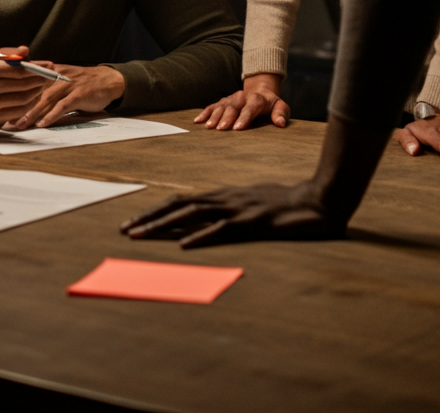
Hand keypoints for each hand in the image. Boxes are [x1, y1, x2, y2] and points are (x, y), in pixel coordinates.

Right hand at [0, 46, 45, 121]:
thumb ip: (5, 53)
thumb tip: (26, 50)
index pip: (15, 70)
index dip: (36, 67)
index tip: (49, 64)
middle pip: (21, 84)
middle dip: (40, 79)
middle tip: (51, 74)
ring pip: (22, 98)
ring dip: (37, 91)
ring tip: (43, 83)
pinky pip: (18, 111)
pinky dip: (30, 103)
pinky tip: (34, 96)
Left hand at [2, 63, 124, 128]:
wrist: (107, 80)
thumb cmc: (81, 83)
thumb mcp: (60, 81)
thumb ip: (43, 89)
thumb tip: (22, 103)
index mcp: (48, 72)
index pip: (26, 84)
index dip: (12, 96)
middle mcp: (55, 76)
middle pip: (32, 92)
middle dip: (17, 108)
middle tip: (4, 122)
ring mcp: (67, 84)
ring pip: (45, 99)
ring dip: (31, 113)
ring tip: (19, 125)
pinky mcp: (78, 94)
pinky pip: (62, 106)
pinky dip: (51, 115)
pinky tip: (42, 124)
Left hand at [120, 181, 344, 247]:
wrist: (316, 201)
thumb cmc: (283, 204)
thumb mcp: (251, 205)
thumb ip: (230, 211)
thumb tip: (209, 222)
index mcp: (221, 195)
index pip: (180, 201)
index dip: (155, 211)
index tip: (133, 223)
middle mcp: (223, 198)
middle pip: (178, 206)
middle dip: (148, 218)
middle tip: (123, 230)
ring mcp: (236, 209)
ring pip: (191, 216)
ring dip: (162, 226)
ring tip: (139, 235)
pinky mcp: (251, 222)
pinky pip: (221, 229)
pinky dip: (200, 237)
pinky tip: (182, 245)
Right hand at [194, 74, 288, 130]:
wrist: (259, 92)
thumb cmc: (271, 105)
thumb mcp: (281, 106)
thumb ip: (282, 113)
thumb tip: (281, 123)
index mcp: (257, 99)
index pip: (250, 107)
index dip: (244, 117)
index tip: (238, 128)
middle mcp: (242, 97)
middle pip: (233, 107)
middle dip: (226, 118)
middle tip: (221, 129)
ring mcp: (231, 99)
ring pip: (221, 106)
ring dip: (214, 116)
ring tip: (209, 127)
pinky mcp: (223, 102)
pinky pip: (212, 106)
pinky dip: (204, 113)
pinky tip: (198, 121)